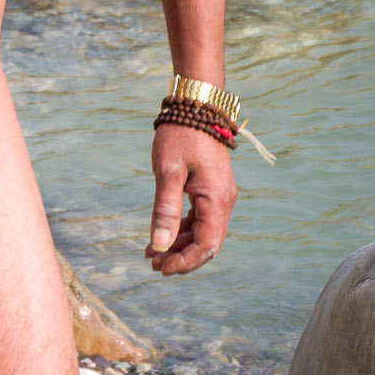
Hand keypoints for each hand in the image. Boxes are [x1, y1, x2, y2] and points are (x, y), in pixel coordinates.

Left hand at [147, 125, 236, 275]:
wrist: (194, 106)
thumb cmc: (180, 135)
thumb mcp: (168, 172)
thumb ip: (164, 210)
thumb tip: (159, 245)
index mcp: (216, 199)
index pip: (207, 245)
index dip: (185, 262)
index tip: (161, 268)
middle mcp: (223, 201)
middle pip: (207, 243)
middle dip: (181, 257)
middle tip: (153, 264)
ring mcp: (218, 196)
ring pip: (202, 232)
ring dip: (179, 245)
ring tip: (151, 253)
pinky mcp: (210, 190)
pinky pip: (199, 219)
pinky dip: (181, 229)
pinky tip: (161, 235)